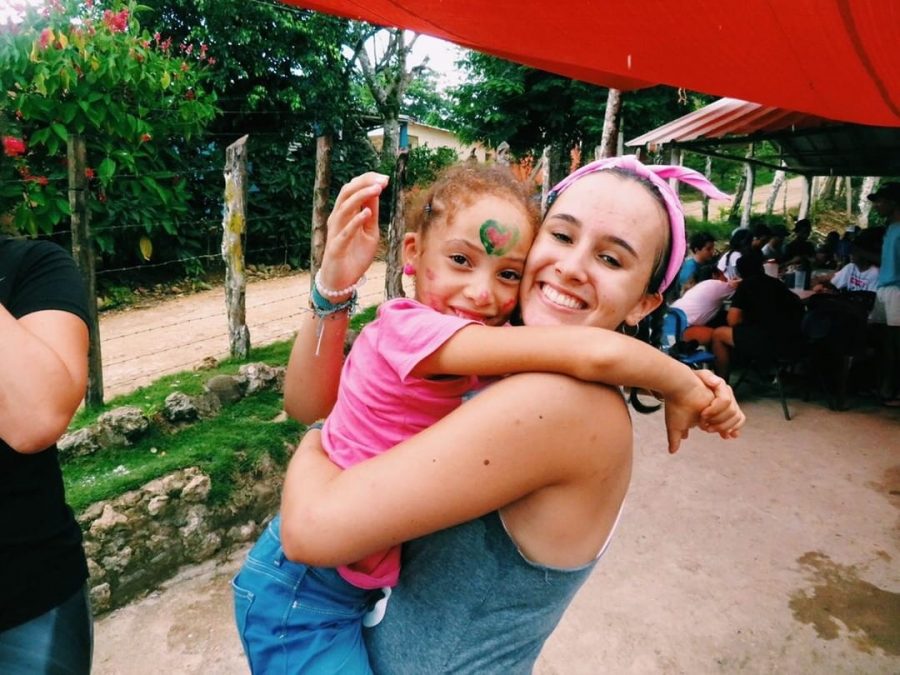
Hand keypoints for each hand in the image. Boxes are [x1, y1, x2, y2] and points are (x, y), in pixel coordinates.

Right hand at [318, 172, 388, 291]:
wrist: (341, 282)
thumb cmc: (355, 256)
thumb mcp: (370, 232)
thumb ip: (371, 214)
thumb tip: (377, 192)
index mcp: (345, 214)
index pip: (352, 189)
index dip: (367, 180)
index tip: (385, 178)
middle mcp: (337, 219)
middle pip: (346, 193)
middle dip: (364, 183)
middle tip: (382, 180)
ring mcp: (335, 232)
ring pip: (344, 208)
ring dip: (361, 196)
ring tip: (377, 189)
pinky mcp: (336, 247)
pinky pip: (345, 231)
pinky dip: (355, 221)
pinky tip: (367, 213)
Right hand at [664, 369, 744, 453]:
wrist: (674, 388)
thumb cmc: (675, 406)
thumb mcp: (675, 427)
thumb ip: (676, 439)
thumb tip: (672, 451)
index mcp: (711, 416)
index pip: (730, 424)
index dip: (731, 430)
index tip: (727, 437)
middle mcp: (719, 407)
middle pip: (737, 419)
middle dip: (724, 427)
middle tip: (707, 428)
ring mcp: (720, 399)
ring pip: (734, 413)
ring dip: (718, 419)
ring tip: (703, 418)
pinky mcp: (720, 390)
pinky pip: (727, 402)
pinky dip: (717, 408)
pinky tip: (705, 410)